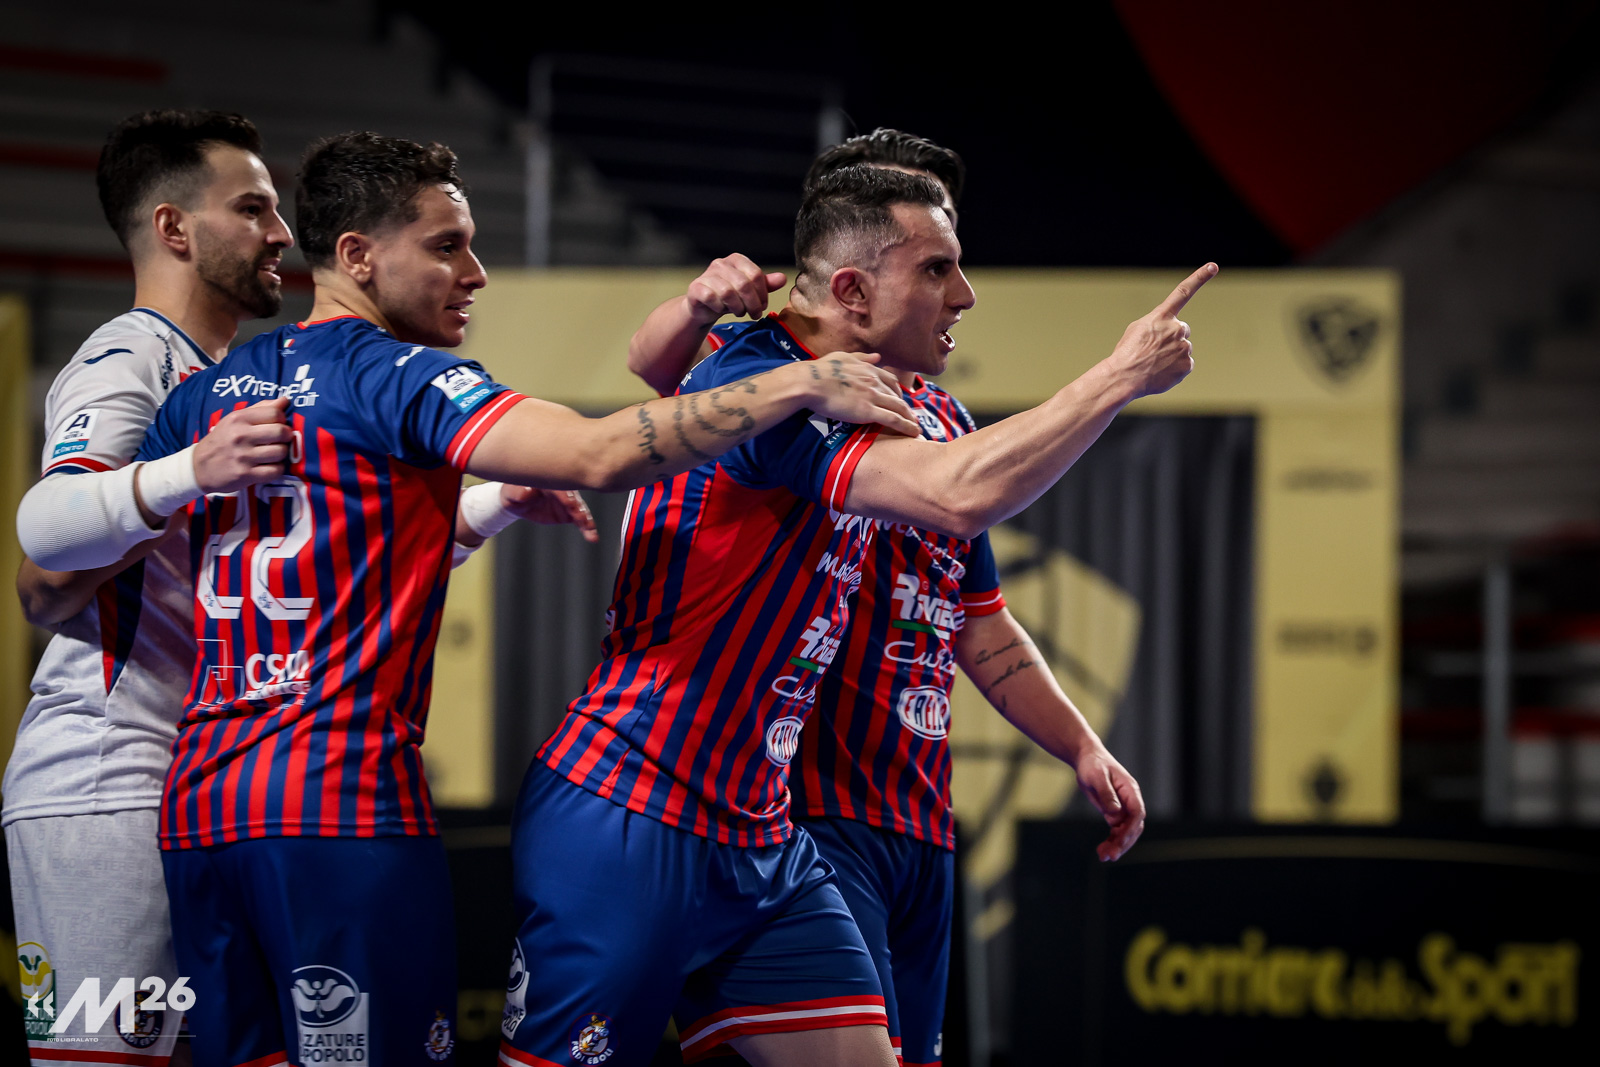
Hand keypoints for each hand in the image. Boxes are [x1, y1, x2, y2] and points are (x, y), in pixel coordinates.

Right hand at [192, 396, 292, 493]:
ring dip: (282, 454)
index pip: (275, 413)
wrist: (199, 467)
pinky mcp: (246, 475)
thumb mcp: (235, 419)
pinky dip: (277, 469)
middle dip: (286, 436)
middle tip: (280, 440)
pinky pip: (276, 471)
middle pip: (281, 432)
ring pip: (281, 452)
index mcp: (238, 418)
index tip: (277, 425)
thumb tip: (285, 400)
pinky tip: (270, 466)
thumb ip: (261, 409)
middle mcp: (240, 436)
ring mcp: (243, 456)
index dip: (282, 419)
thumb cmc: (222, 440)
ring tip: (274, 454)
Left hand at [500, 484, 598, 542]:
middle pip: (573, 496)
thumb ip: (519, 491)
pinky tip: (593, 537)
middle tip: (581, 518)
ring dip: (585, 520)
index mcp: (550, 477)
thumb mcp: (511, 492)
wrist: (518, 499)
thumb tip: (527, 492)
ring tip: (590, 531)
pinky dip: (587, 527)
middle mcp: (563, 486)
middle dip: (577, 507)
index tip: (569, 503)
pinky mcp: (570, 511)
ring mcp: (568, 499)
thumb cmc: (513, 491)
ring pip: (580, 508)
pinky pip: (580, 519)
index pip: (559, 486)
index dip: (564, 495)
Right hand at [685, 255, 786, 326]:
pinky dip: (720, 308)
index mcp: (737, 260)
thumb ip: (765, 284)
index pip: (756, 274)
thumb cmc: (730, 297)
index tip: (763, 306)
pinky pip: (712, 299)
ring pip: (728, 292)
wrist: (704, 307)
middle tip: (754, 314)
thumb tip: (783, 278)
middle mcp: (721, 263)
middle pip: (744, 284)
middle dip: (752, 304)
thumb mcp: (750, 291)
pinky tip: (721, 310)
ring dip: (737, 307)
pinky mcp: (696, 287)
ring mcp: (707, 275)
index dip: (762, 294)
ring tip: (739, 312)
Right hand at [798, 353, 919, 436]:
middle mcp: (874, 381)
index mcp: (868, 369)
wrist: (810, 382)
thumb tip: (877, 356)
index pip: (890, 380)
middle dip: (905, 406)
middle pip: (897, 395)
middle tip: (909, 415)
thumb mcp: (842, 357)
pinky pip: (893, 419)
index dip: (897, 390)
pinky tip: (914, 432)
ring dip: (910, 418)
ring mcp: (873, 396)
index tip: (899, 398)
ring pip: (899, 407)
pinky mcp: (868, 411)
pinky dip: (906, 426)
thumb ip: (861, 357)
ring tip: (916, 427)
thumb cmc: (820, 370)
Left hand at [1074, 745, 1145, 861]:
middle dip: (1123, 842)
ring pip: (1126, 832)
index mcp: (1130, 790)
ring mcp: (1123, 807)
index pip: (1137, 813)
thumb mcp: (1097, 776)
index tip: (1119, 842)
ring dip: (1117, 845)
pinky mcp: (1114, 812)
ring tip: (1103, 857)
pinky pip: (1117, 831)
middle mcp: (1130, 800)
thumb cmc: (1092, 764)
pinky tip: (1102, 850)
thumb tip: (1116, 813)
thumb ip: (1107, 794)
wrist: (1086, 758)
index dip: (1130, 829)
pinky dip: (1111, 841)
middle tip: (1109, 856)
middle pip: (1134, 826)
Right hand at [1106, 262, 1216, 398]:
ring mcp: (1184, 347)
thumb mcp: (1137, 329)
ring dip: (1171, 355)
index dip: (1199, 277)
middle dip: (1171, 338)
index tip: (1213, 266)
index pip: (1183, 292)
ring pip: (1182, 349)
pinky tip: (1160, 372)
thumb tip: (1173, 336)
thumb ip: (1158, 325)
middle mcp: (1176, 328)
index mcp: (1162, 316)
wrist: (1124, 377)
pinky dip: (1174, 369)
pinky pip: (1184, 365)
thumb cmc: (1127, 353)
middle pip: (1181, 330)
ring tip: (1153, 363)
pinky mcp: (1187, 365)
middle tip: (1153, 350)